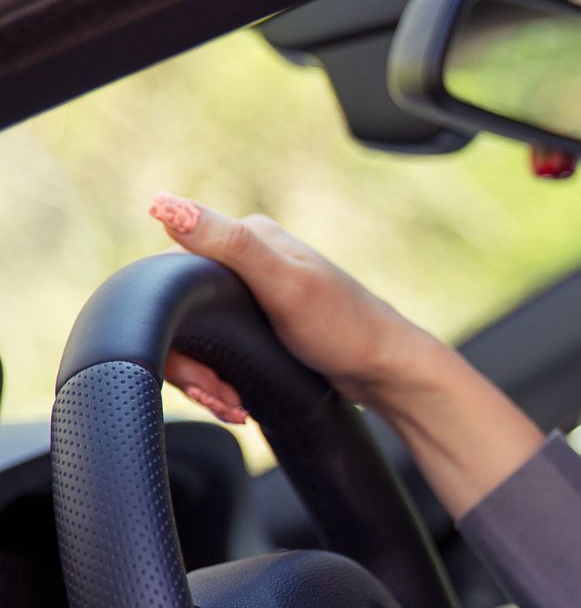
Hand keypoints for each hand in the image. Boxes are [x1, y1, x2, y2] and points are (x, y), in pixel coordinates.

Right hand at [147, 192, 438, 422]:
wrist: (388, 371)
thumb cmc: (345, 328)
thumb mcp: (284, 285)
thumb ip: (229, 245)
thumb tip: (164, 204)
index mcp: (248, 237)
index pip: (170, 277)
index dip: (172, 330)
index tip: (200, 374)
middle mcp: (247, 259)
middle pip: (181, 314)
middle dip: (191, 367)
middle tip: (219, 396)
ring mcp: (252, 292)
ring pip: (195, 338)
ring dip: (204, 381)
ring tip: (230, 404)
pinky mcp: (257, 322)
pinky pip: (215, 352)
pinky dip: (218, 382)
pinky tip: (235, 401)